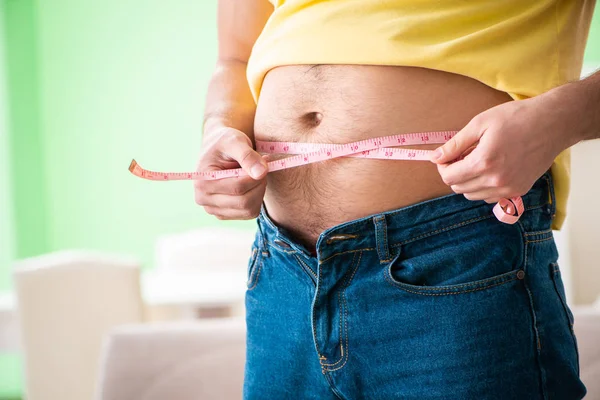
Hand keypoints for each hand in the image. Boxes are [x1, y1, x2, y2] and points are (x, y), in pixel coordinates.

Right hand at [194, 127, 267, 219]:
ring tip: (255, 175)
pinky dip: (256, 199)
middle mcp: (204, 200)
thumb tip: (261, 172)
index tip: (264, 162)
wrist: (219, 149)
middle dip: (259, 185)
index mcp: (203, 182)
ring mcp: (213, 210)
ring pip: (249, 210)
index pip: (238, 188)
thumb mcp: (235, 141)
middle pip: (244, 202)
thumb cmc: (225, 142)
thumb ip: (247, 155)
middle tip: (262, 169)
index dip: (257, 176)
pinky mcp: (224, 214)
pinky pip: (249, 213)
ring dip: (259, 192)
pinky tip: (251, 185)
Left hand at [429, 97, 567, 207]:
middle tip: (461, 156)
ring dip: (468, 181)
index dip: (443, 167)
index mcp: (484, 162)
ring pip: (473, 195)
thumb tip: (435, 157)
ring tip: (477, 161)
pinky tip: (490, 169)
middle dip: (454, 173)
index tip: (446, 157)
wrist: (553, 124)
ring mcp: (508, 188)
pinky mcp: (518, 190)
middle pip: (458, 188)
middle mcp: (495, 180)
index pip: (449, 177)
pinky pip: (489, 197)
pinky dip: (483, 187)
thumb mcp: (480, 124)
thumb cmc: (517, 118)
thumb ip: (455, 144)